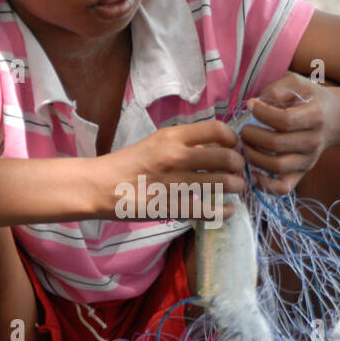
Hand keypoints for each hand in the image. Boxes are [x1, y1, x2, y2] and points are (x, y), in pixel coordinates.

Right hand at [99, 119, 247, 219]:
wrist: (100, 186)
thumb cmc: (127, 163)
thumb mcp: (155, 143)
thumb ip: (182, 144)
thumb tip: (210, 148)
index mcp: (172, 136)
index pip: (216, 129)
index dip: (232, 138)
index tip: (233, 146)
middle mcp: (177, 156)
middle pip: (226, 157)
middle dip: (239, 165)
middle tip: (238, 171)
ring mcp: (176, 182)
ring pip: (222, 183)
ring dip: (236, 187)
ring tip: (236, 189)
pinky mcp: (172, 206)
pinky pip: (208, 209)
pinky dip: (223, 211)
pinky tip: (228, 210)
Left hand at [241, 73, 339, 194]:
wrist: (337, 118)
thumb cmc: (311, 98)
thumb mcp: (298, 84)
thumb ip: (277, 89)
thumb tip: (255, 104)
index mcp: (315, 116)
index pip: (284, 120)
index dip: (262, 113)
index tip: (251, 105)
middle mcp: (313, 141)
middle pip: (276, 144)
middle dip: (252, 136)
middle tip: (243, 129)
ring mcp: (308, 160)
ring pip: (276, 167)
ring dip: (253, 157)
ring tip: (245, 145)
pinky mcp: (302, 173)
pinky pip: (282, 187)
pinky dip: (265, 184)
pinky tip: (252, 171)